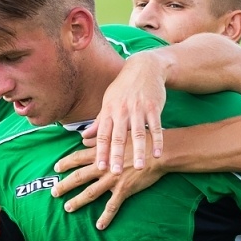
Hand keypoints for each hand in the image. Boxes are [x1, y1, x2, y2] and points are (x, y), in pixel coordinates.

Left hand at [51, 145, 163, 229]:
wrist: (159, 152)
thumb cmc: (140, 141)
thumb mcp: (118, 135)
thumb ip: (100, 138)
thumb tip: (84, 139)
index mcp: (102, 153)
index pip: (78, 158)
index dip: (66, 163)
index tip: (56, 167)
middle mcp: (104, 166)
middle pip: (79, 177)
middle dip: (65, 185)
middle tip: (54, 192)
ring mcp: (113, 179)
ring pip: (91, 192)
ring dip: (78, 201)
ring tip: (68, 208)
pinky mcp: (124, 190)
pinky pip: (112, 206)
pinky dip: (105, 217)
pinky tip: (99, 226)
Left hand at [93, 51, 168, 173]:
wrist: (144, 67)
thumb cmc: (124, 88)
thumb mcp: (109, 102)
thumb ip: (99, 121)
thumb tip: (83, 137)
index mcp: (109, 111)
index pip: (103, 135)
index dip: (101, 151)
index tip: (100, 167)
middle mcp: (122, 111)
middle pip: (118, 137)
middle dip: (116, 155)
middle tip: (115, 172)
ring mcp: (139, 109)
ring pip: (138, 134)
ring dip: (138, 151)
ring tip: (138, 167)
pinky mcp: (154, 108)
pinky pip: (156, 127)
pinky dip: (157, 141)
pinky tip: (157, 154)